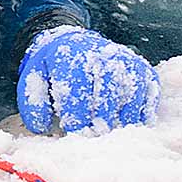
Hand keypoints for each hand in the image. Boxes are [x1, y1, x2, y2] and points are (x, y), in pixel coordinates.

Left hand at [16, 26, 159, 133]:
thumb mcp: (34, 79)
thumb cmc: (53, 68)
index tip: (73, 134)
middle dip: (98, 125)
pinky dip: (138, 117)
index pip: (77, 95)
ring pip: (129, 104)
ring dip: (119, 124)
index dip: (76, 120)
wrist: (75, 42)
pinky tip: (123, 123)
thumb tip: (41, 127)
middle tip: (92, 138)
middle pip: (106, 102)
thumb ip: (33, 103)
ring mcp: (128, 63)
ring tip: (106, 133)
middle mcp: (103, 56)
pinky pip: (148, 101)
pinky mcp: (145, 71)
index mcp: (72, 58)